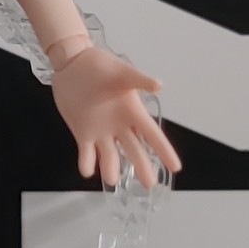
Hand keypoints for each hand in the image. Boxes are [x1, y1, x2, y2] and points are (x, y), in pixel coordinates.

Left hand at [50, 46, 180, 189]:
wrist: (73, 63)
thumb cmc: (100, 65)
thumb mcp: (122, 72)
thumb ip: (139, 80)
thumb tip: (159, 85)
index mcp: (132, 112)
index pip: (152, 135)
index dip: (164, 150)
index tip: (175, 167)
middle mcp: (120, 126)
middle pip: (135, 150)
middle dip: (142, 166)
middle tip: (149, 184)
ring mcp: (101, 132)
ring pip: (110, 156)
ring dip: (111, 167)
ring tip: (112, 179)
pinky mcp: (83, 134)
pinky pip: (87, 153)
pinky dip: (87, 162)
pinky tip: (87, 170)